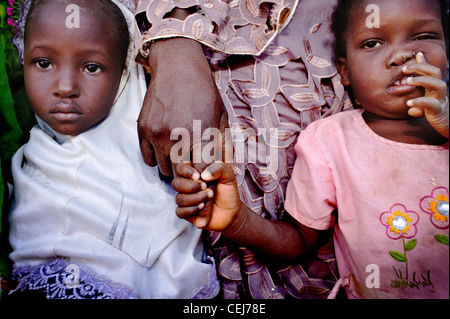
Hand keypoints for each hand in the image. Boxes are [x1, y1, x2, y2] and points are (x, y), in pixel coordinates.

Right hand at [137, 35, 224, 175]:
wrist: (178, 67)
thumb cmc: (203, 91)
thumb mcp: (221, 116)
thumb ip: (222, 143)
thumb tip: (223, 166)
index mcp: (201, 134)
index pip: (202, 173)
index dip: (205, 177)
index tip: (205, 174)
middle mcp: (178, 137)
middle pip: (181, 174)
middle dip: (189, 173)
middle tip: (192, 166)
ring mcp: (157, 134)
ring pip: (163, 169)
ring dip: (172, 166)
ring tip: (178, 156)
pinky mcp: (143, 130)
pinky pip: (147, 159)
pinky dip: (156, 158)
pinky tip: (164, 149)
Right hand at [172, 162, 240, 230]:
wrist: (232, 212)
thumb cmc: (228, 191)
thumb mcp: (228, 177)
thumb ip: (219, 169)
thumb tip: (204, 174)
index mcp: (194, 174)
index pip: (181, 168)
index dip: (185, 171)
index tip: (197, 176)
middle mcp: (187, 186)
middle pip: (176, 184)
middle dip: (191, 186)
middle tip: (205, 187)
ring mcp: (185, 200)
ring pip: (179, 198)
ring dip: (195, 198)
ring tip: (209, 197)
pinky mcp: (186, 213)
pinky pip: (180, 212)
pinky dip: (191, 210)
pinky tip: (202, 207)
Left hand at [403, 52, 448, 137]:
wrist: (446, 123)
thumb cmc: (433, 107)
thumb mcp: (424, 93)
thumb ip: (420, 82)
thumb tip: (413, 75)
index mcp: (434, 85)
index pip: (430, 70)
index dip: (420, 64)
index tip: (406, 65)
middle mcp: (439, 89)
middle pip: (436, 73)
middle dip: (421, 68)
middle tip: (405, 69)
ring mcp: (440, 99)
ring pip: (438, 85)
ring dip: (422, 80)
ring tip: (408, 81)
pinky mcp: (438, 111)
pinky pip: (431, 104)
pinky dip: (420, 102)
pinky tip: (409, 103)